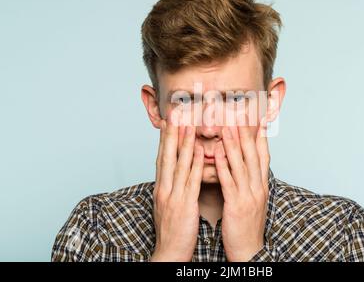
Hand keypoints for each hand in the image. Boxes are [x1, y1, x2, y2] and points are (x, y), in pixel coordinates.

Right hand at [150, 113, 203, 261]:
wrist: (169, 251)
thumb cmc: (172, 228)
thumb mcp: (168, 203)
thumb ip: (172, 186)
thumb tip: (176, 172)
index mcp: (161, 187)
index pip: (162, 157)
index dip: (165, 138)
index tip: (168, 121)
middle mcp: (164, 188)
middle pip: (167, 156)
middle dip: (171, 134)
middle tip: (175, 114)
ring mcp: (172, 196)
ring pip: (179, 165)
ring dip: (184, 144)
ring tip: (188, 125)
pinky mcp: (183, 205)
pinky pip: (190, 181)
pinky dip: (195, 164)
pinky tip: (201, 151)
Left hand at [214, 123, 269, 261]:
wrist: (249, 249)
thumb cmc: (247, 223)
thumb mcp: (254, 199)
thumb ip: (250, 180)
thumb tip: (245, 164)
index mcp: (262, 184)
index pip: (263, 155)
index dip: (261, 135)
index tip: (258, 118)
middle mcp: (258, 186)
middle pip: (253, 155)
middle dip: (247, 133)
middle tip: (242, 114)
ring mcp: (249, 195)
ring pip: (241, 164)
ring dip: (235, 144)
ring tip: (228, 126)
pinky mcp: (237, 204)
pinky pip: (229, 181)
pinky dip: (223, 165)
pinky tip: (217, 153)